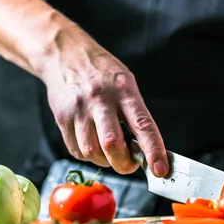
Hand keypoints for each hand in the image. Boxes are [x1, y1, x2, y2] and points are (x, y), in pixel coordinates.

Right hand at [38, 24, 168, 176]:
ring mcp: (79, 110)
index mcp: (124, 91)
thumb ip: (135, 114)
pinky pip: (77, 151)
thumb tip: (145, 150)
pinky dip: (89, 155)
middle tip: (130, 164)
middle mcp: (101, 100)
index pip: (143, 125)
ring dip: (105, 161)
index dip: (153, 150)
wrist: (65, 54)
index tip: (160, 169)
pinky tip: (93, 143)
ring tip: (110, 152)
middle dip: (124, 164)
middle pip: (112, 144)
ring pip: (92, 152)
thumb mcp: (126, 84)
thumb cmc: (102, 73)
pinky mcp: (62, 118)